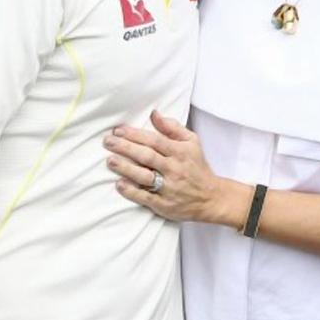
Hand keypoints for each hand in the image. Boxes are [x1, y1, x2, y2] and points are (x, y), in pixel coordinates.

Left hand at [104, 109, 223, 222]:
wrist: (212, 198)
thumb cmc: (197, 167)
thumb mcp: (192, 142)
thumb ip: (172, 127)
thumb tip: (154, 114)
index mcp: (180, 152)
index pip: (154, 140)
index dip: (135, 134)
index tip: (118, 130)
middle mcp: (174, 169)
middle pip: (147, 156)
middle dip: (125, 147)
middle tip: (107, 141)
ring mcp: (170, 188)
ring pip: (144, 176)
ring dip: (126, 168)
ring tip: (110, 160)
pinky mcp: (165, 205)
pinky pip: (146, 198)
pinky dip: (132, 191)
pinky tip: (120, 184)